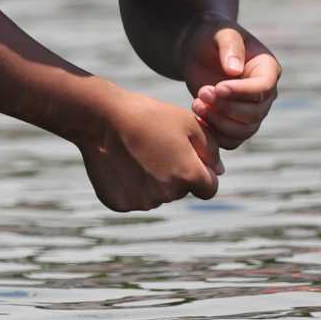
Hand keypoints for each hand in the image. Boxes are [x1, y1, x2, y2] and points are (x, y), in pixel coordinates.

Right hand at [78, 90, 222, 212]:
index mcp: (189, 175)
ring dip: (152, 182)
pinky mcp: (120, 204)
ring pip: (156, 197)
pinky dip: (130, 187)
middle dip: (174, 174)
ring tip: (135, 155)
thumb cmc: (148, 115)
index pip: (209, 187)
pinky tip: (121, 165)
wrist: (102, 118)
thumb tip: (218, 171)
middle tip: (154, 148)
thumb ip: (210, 149)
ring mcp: (142, 201)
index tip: (184, 156)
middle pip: (180, 191)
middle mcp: (168, 194)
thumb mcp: (188, 123)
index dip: (201, 172)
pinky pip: (133, 199)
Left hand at [182, 24, 281, 149]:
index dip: (241, 92)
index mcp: (268, 69)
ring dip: (218, 122)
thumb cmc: (212, 36)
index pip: (263, 88)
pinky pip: (231, 140)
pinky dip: (214, 134)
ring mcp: (252, 111)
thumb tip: (234, 71)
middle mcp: (265, 94)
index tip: (217, 87)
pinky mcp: (235, 122)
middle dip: (225, 107)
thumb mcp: (220, 33)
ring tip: (196, 104)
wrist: (199, 50)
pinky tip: (197, 117)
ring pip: (243, 130)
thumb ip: (229, 47)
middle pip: (254, 114)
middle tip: (202, 92)